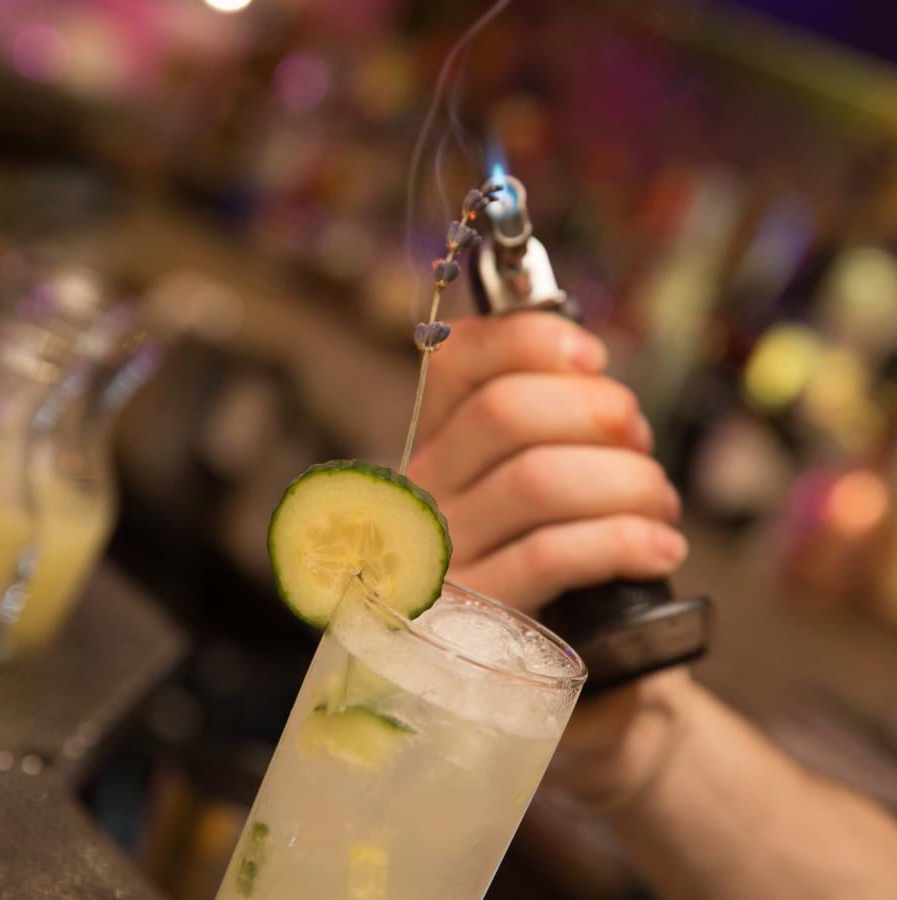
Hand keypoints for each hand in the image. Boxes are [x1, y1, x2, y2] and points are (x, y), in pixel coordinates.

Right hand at [408, 312, 687, 615]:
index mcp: (436, 445)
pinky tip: (661, 549)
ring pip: (538, 481)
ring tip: (660, 502)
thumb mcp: (533, 482)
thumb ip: (549, 422)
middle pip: (505, 413)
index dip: (529, 340)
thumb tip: (590, 366)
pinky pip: (553, 557)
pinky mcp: (481, 620)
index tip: (594, 357)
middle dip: (597, 412)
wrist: (540, 674)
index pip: (453, 362)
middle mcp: (426, 497)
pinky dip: (623, 542)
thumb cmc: (549, 559)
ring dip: (625, 480)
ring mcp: (446, 560)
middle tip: (639, 439)